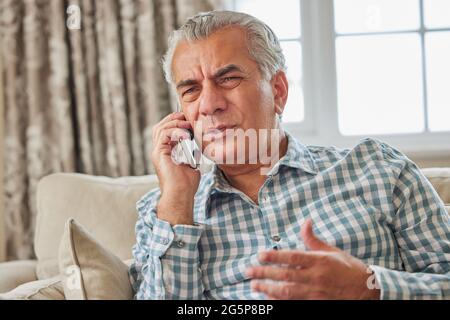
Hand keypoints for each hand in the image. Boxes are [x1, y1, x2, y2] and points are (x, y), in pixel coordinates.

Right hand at [151, 112, 200, 224]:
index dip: (176, 123)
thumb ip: (192, 155)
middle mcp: (159, 151)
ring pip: (160, 128)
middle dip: (173, 118)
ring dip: (175, 123)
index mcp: (165, 153)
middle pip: (160, 126)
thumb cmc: (186, 185)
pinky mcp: (159, 154)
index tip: (190, 120)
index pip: (166, 131)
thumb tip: (200, 149)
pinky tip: (186, 135)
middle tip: (187, 117)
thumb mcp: (192, 165)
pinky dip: (175, 131)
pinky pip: (164, 135)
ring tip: (187, 124)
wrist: (181, 196)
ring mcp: (157, 152)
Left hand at [246, 219, 379, 299]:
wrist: (367, 290)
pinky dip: (281, 302)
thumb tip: (306, 221)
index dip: (275, 256)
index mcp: (319, 261)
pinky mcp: (317, 304)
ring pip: (288, 292)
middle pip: (286, 275)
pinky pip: (295, 304)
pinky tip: (269, 299)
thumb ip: (313, 239)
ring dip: (269, 289)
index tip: (260, 255)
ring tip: (254, 286)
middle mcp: (317, 277)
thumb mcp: (332, 251)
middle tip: (248, 271)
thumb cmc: (348, 268)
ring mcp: (316, 293)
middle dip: (265, 273)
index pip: (293, 257)